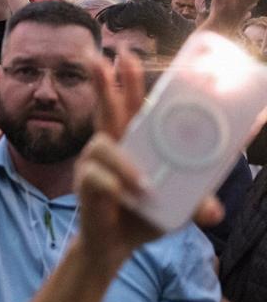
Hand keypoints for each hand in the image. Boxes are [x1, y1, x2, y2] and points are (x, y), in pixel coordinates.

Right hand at [79, 52, 221, 270]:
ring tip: (145, 189)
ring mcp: (95, 160)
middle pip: (107, 105)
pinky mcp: (85, 181)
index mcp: (135, 140)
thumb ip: (197, 200)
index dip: (131, 80)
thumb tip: (215, 211)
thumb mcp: (180, 205)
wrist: (117, 245)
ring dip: (126, 166)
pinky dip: (118, 187)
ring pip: (104, 145)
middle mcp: (113, 142)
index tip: (128, 56)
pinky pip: (100, 178)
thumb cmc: (146, 214)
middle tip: (106, 58)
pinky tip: (128, 199)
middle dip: (106, 81)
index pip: (135, 104)